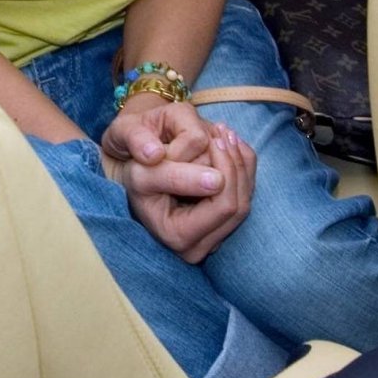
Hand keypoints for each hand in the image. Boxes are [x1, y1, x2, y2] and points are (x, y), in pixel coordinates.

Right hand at [101, 108, 256, 262]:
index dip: (224, 169)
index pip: (222, 206)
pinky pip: (244, 196)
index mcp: (176, 236)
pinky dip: (242, 167)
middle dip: (234, 164)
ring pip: (244, 200)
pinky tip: (229, 143)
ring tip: (226, 132)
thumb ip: (170, 173)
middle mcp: (197, 246)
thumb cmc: (134, 168)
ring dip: (239, 162)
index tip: (215, 136)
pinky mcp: (219, 225)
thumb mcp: (141, 168)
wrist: (133, 172)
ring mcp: (211, 238)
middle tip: (223, 130)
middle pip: (238, 205)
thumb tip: (215, 181)